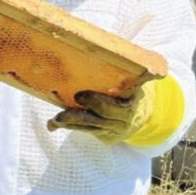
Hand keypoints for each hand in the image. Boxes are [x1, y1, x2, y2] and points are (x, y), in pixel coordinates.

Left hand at [47, 76, 184, 145]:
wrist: (144, 115)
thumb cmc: (131, 90)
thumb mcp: (136, 80)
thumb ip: (134, 72)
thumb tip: (128, 57)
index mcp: (131, 103)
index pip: (113, 106)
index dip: (96, 102)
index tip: (80, 95)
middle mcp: (122, 119)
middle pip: (97, 119)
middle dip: (77, 114)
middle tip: (60, 111)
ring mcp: (113, 130)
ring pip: (88, 128)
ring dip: (68, 123)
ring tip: (53, 120)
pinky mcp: (105, 137)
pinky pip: (85, 132)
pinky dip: (68, 127)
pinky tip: (51, 126)